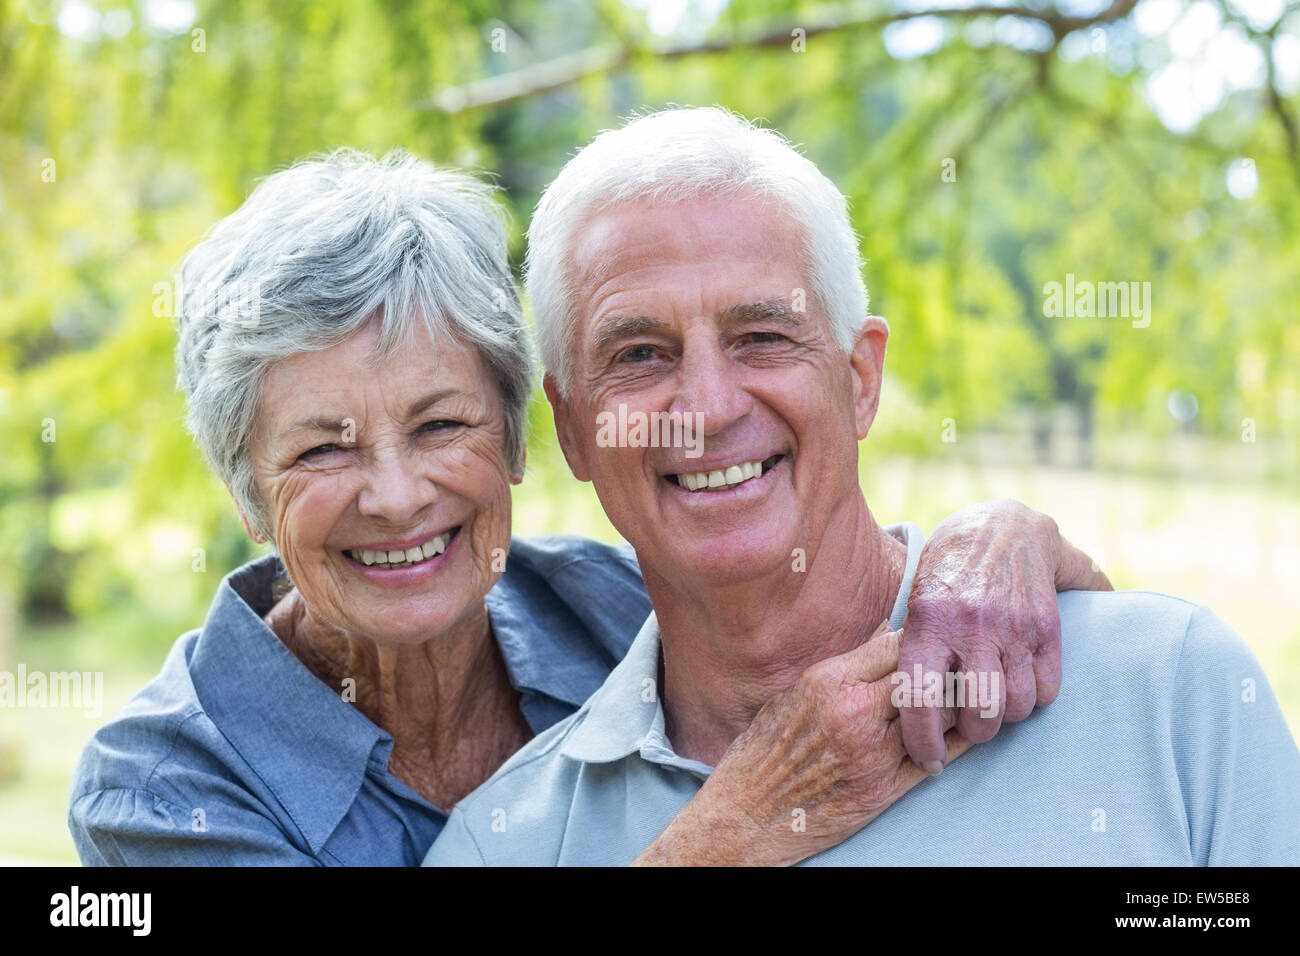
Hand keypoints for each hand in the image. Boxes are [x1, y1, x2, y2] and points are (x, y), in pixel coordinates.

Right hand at [633, 621, 970, 865]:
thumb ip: (843, 666)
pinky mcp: (884, 789)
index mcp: (830, 682)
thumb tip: (885, 633)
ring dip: (954, 704)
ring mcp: (873, 753)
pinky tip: (960, 734)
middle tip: (957, 663)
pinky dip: (954, 743)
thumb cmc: (764, 751)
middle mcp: (855, 713)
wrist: (749, 814)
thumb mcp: (794, 694)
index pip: (897, 643)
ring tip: (963, 695)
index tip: (931, 638)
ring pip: (938, 715)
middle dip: (943, 667)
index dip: (921, 637)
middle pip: (924, 674)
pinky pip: (936, 758)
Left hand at [898, 498, 1110, 771]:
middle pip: (979, 714)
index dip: (922, 740)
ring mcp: (1014, 626)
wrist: (1002, 526)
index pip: (921, 697)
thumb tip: (890, 714)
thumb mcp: (914, 603)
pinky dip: (1033, 696)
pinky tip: (1017, 680)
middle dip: (973, 732)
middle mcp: (972, 625)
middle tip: (965, 723)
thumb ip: (909, 652)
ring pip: (1015, 707)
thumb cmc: (946, 575)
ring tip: (991, 699)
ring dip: (1004, 716)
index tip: (927, 760)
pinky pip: (1046, 690)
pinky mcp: (1048, 627)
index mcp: (928, 622)